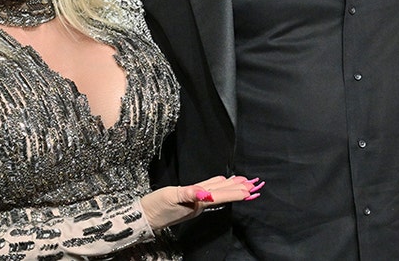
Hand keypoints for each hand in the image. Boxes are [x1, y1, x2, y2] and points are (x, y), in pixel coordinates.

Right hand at [139, 175, 262, 228]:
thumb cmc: (155, 206)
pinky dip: (216, 185)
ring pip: (216, 191)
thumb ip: (188, 193)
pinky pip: (206, 190)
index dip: (236, 192)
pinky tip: (220, 181)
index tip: (250, 189)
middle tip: (254, 183)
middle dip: (238, 189)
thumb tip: (204, 192)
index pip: (221, 195)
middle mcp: (199, 203)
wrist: (143, 217)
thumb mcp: (171, 196)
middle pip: (222, 193)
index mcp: (197, 202)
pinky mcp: (188, 200)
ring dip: (230, 187)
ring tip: (243, 181)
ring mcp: (194, 202)